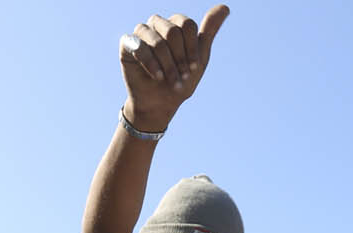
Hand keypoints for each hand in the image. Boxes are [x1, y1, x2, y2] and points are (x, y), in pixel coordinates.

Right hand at [119, 6, 230, 129]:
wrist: (160, 103)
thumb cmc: (181, 80)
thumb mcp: (199, 57)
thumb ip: (209, 31)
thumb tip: (225, 7)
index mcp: (175, 25)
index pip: (187, 25)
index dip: (192, 49)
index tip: (194, 68)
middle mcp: (157, 25)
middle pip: (172, 30)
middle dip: (180, 57)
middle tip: (182, 76)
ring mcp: (142, 33)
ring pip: (156, 40)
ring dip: (167, 64)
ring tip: (169, 80)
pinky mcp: (127, 44)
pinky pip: (138, 46)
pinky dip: (150, 63)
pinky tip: (157, 76)